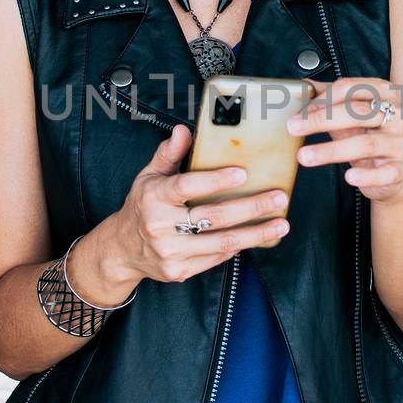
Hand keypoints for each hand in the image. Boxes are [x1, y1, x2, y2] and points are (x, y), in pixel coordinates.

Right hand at [107, 124, 292, 285]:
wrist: (121, 249)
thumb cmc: (142, 207)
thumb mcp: (149, 177)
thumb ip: (168, 154)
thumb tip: (184, 131)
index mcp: (153, 198)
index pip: (187, 186)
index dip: (216, 180)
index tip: (243, 173)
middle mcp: (160, 226)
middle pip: (214, 216)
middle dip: (251, 207)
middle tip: (278, 198)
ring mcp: (171, 252)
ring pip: (222, 242)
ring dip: (256, 233)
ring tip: (281, 224)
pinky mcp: (180, 271)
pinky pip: (217, 258)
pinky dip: (239, 247)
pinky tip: (258, 238)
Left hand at [286, 78, 402, 203]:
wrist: (392, 172)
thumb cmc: (368, 136)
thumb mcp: (348, 115)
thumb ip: (328, 100)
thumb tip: (302, 87)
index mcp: (384, 92)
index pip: (351, 88)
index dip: (322, 99)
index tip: (298, 112)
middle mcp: (398, 114)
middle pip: (358, 113)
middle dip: (322, 120)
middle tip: (293, 128)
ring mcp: (401, 142)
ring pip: (366, 144)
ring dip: (331, 151)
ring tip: (305, 157)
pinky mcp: (401, 169)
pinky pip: (384, 173)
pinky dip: (367, 176)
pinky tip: (349, 177)